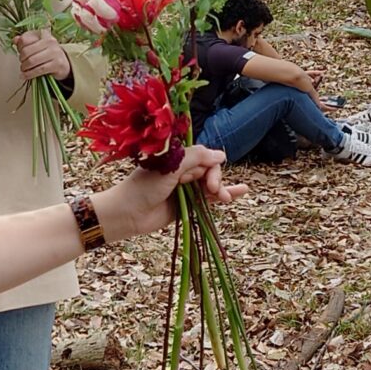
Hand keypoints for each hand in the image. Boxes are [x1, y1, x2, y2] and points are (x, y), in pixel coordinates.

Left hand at [15, 29, 71, 81]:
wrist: (64, 62)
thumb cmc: (47, 53)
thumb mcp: (36, 45)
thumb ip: (25, 42)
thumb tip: (14, 40)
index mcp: (43, 34)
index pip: (24, 39)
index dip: (19, 48)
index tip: (20, 52)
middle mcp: (50, 41)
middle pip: (26, 51)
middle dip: (21, 59)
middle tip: (22, 63)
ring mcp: (54, 52)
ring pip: (32, 61)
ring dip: (24, 67)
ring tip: (23, 70)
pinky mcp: (57, 64)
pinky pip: (39, 70)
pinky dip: (29, 74)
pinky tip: (25, 75)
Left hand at [92, 145, 242, 242]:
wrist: (127, 214)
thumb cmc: (143, 188)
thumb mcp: (170, 168)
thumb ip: (195, 158)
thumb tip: (222, 154)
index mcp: (177, 158)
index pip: (205, 157)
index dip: (212, 168)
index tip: (209, 181)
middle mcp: (183, 171)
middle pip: (210, 171)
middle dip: (215, 181)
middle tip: (213, 191)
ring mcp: (186, 189)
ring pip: (211, 186)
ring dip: (222, 189)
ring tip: (226, 198)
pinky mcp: (189, 205)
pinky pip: (209, 199)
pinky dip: (225, 194)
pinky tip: (242, 191)